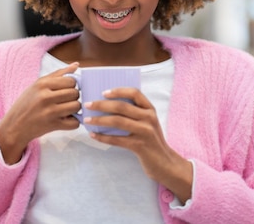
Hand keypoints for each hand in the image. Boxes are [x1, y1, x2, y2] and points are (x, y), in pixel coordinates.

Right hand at [0, 62, 80, 163]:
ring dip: (74, 109)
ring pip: (77, 106)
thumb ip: (58, 74)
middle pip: (75, 93)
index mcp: (42, 84)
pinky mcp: (53, 125)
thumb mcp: (37, 85)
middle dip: (73, 97)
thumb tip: (76, 65)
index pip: (71, 80)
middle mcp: (46, 96)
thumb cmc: (26, 104)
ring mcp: (50, 112)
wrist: (14, 126)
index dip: (71, 85)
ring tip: (65, 109)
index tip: (65, 89)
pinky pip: (75, 122)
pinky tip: (65, 120)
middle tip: (65, 101)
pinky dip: (73, 122)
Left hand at [83, 88, 192, 203]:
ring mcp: (145, 132)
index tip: (104, 92)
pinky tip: (94, 135)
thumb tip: (108, 105)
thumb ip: (135, 113)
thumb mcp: (148, 123)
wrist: (165, 163)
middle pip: (122, 107)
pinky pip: (117, 140)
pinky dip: (103, 137)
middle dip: (102, 105)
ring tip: (87, 120)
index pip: (135, 93)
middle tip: (88, 105)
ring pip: (117, 121)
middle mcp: (149, 118)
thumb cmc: (151, 140)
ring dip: (99, 120)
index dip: (118, 91)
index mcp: (150, 109)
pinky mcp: (140, 146)